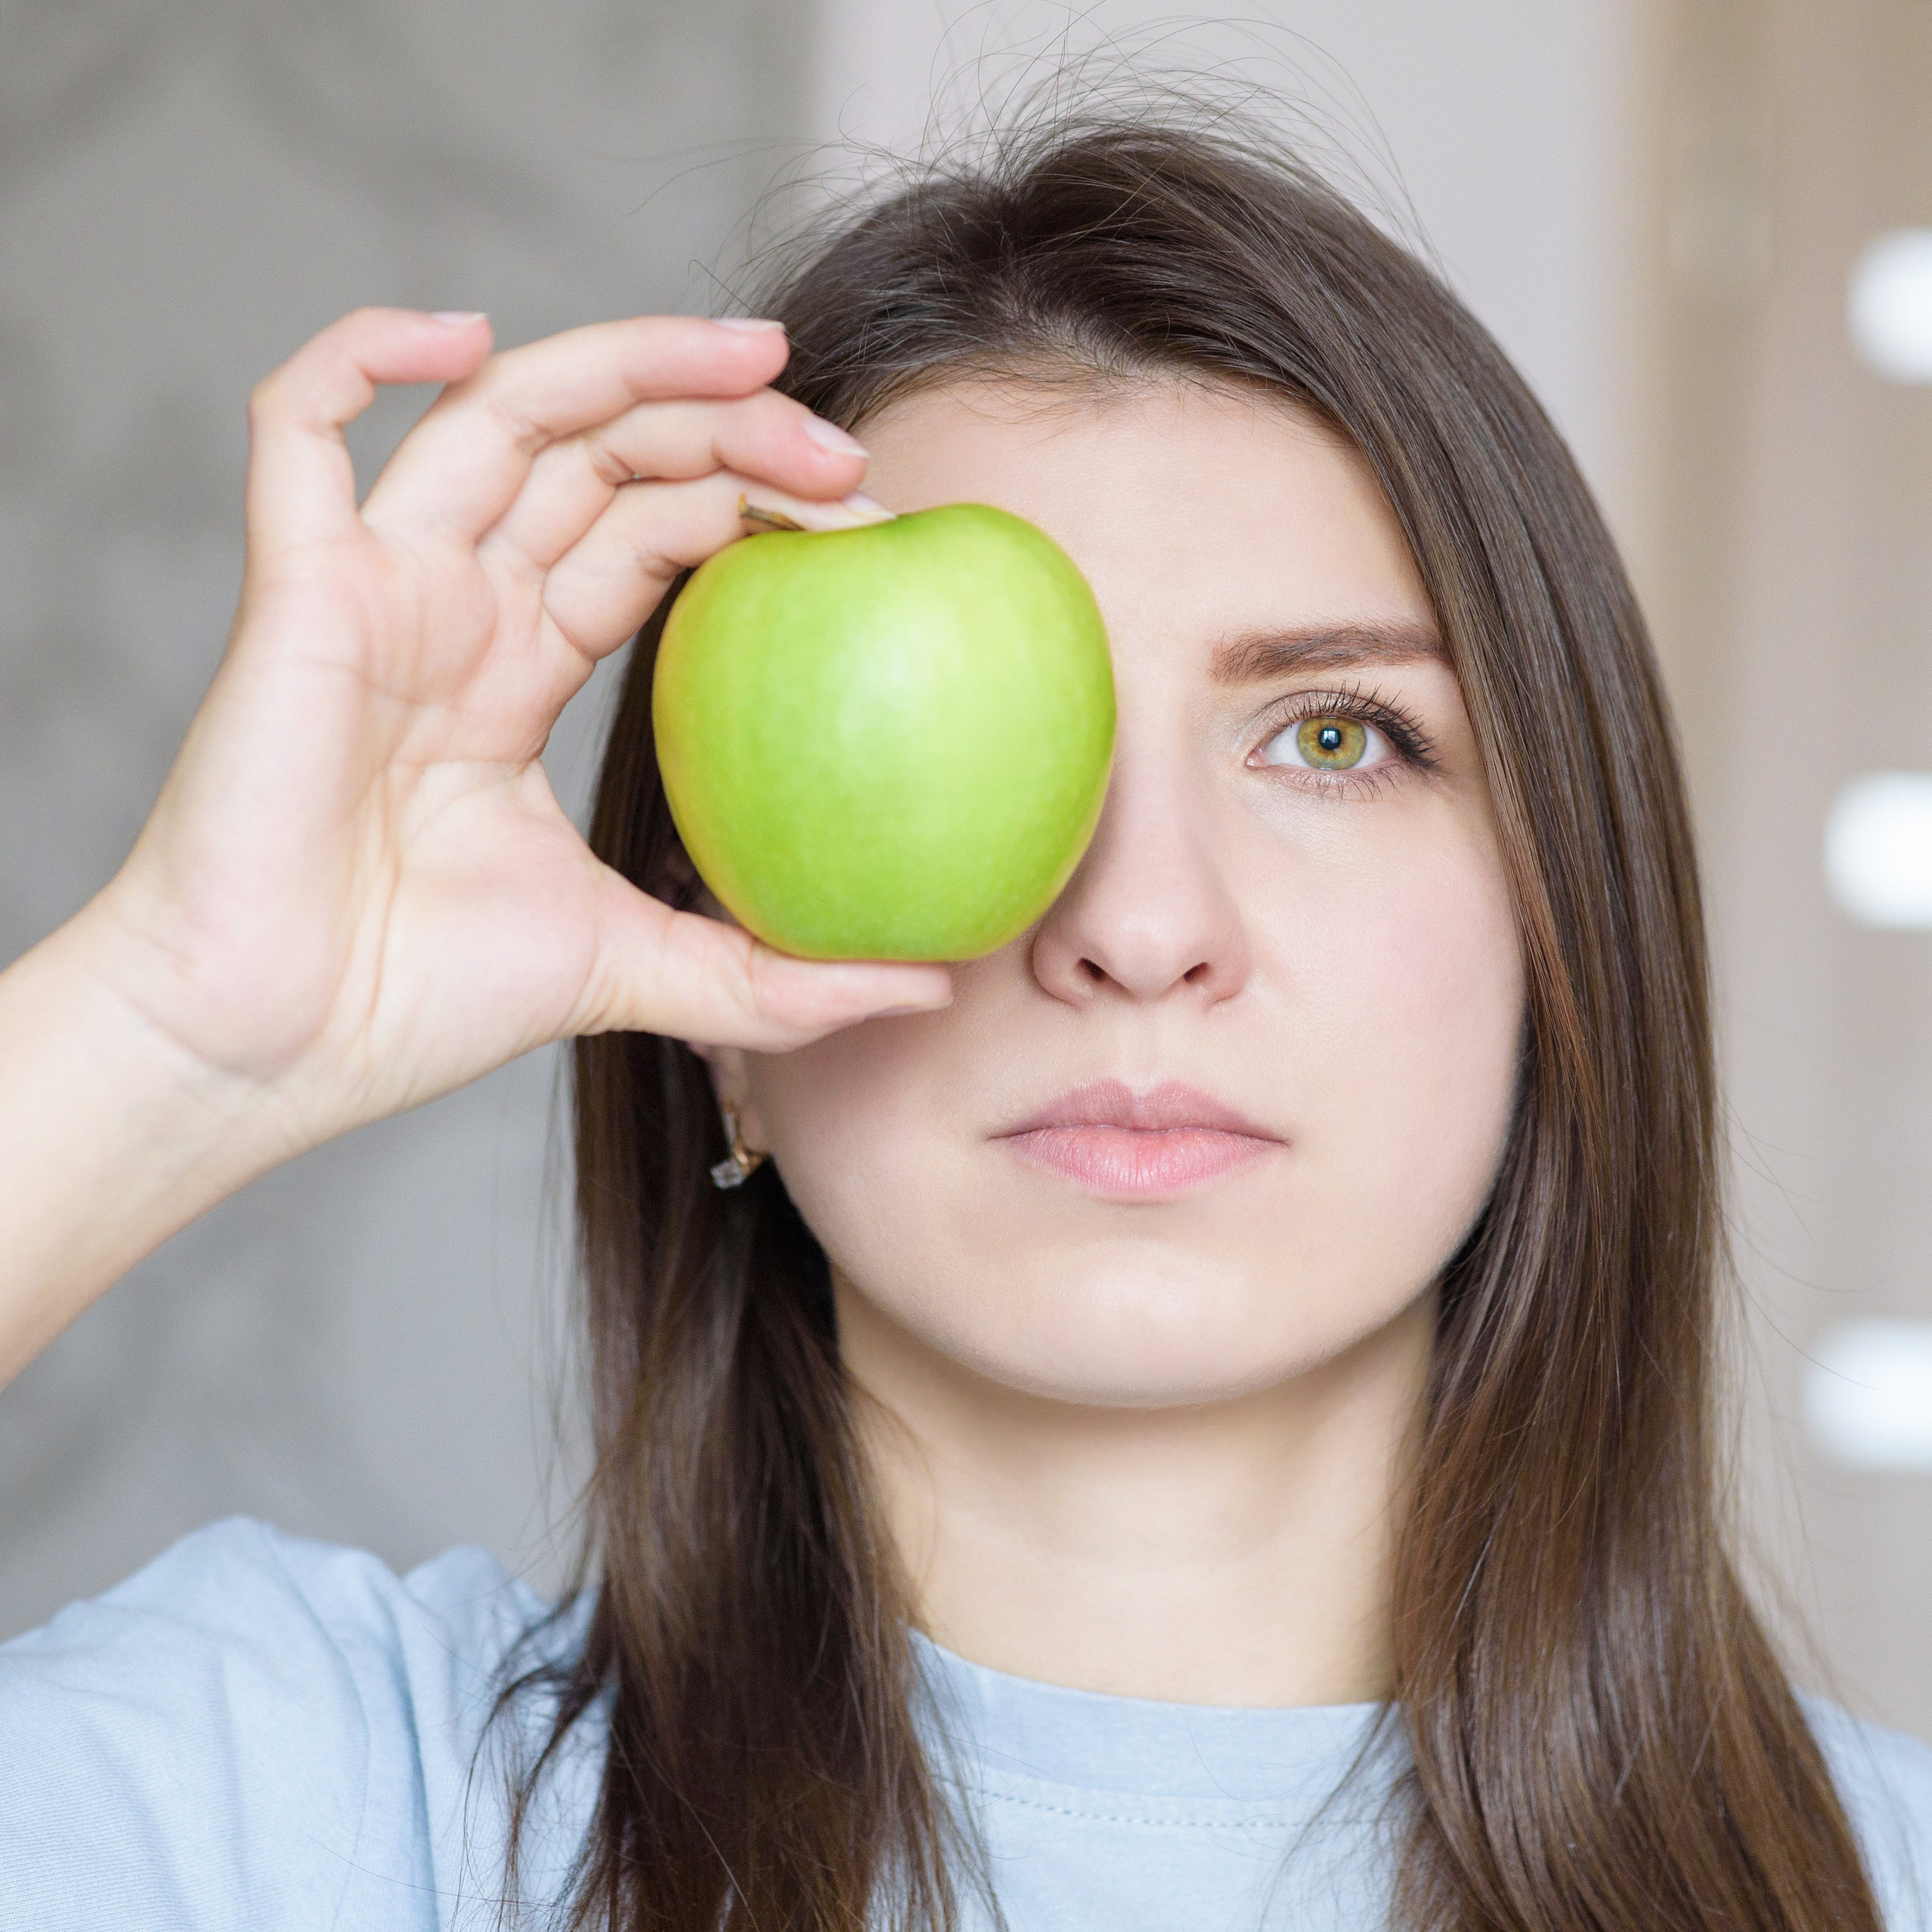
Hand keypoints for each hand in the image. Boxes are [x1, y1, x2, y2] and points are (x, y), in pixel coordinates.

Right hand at [82, 307, 949, 1154]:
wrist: (271, 1049)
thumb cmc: (416, 1005)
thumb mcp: (637, 972)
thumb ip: (774, 977)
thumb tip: (927, 982)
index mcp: (518, 671)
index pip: (648, 535)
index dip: (751, 505)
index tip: (868, 527)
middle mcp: (455, 609)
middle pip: (598, 458)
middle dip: (726, 425)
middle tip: (847, 451)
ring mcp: (378, 589)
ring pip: (499, 415)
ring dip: (627, 362)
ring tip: (757, 355)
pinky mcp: (295, 591)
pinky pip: (298, 428)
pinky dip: (362, 354)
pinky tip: (466, 332)